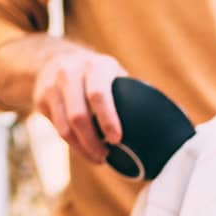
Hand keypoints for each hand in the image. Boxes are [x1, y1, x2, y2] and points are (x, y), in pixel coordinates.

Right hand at [31, 44, 123, 164]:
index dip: (108, 120)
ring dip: (83, 149)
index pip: (98, 94)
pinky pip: (57, 129)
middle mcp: (69, 72)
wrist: (54, 59)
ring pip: (65, 128)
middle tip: (106, 156)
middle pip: (79, 116)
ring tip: (98, 157)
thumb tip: (175, 113)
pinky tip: (85, 148)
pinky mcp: (40, 99)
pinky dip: (73, 144)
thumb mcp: (113, 73)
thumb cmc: (96, 74)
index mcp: (95, 65)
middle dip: (94, 143)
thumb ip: (133, 92)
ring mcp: (51, 85)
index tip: (117, 140)